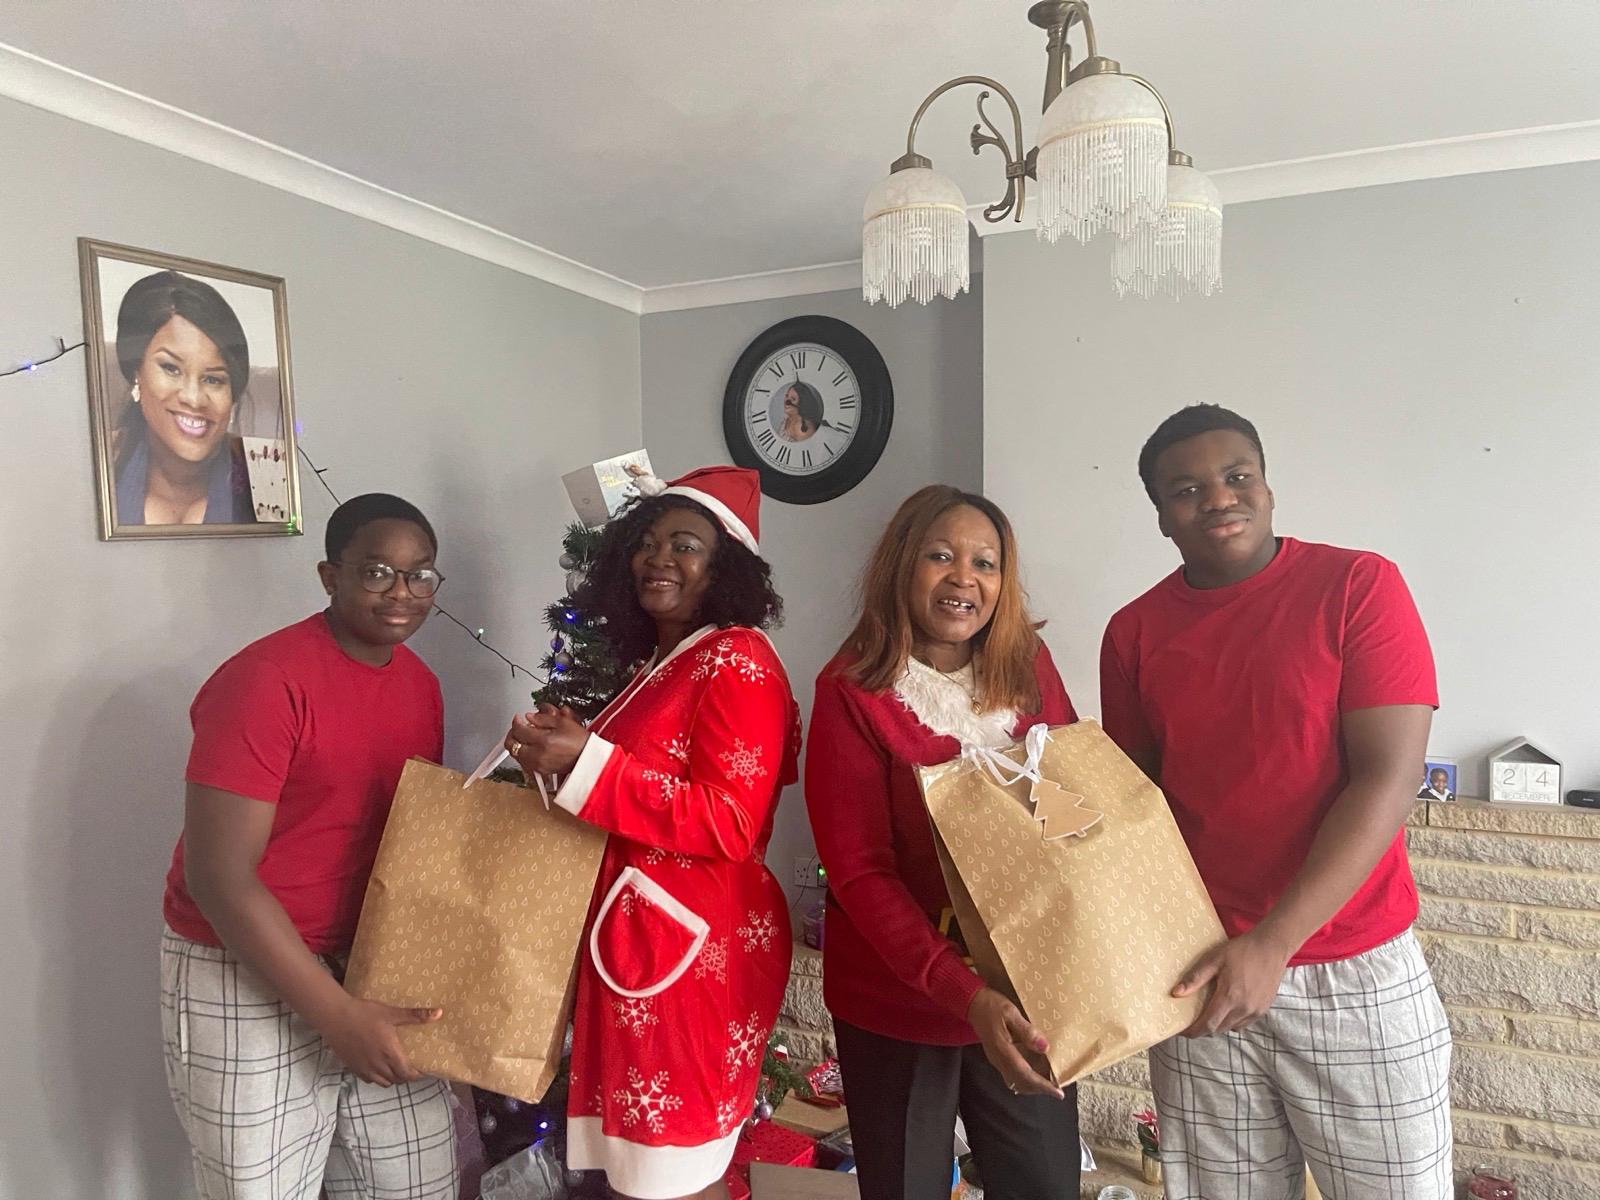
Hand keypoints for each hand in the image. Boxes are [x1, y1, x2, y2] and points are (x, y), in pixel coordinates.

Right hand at [320, 996, 441, 1085]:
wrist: (334, 1017)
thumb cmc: (364, 1013)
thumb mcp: (392, 1013)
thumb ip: (416, 1015)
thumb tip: (439, 1013)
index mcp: (390, 1054)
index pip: (408, 1074)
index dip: (418, 1075)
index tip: (425, 1070)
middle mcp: (378, 1066)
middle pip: (397, 1080)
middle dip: (407, 1076)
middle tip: (413, 1067)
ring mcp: (364, 1069)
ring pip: (383, 1082)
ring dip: (393, 1078)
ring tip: (397, 1067)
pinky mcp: (353, 1068)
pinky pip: (369, 1079)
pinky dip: (378, 1077)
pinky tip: (379, 1066)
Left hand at [506, 705, 587, 777]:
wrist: (587, 758)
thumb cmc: (580, 741)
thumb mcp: (563, 722)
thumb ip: (542, 718)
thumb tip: (529, 717)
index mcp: (543, 741)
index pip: (519, 730)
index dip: (516, 722)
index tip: (518, 718)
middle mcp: (537, 755)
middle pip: (511, 745)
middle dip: (511, 734)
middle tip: (516, 728)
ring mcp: (537, 765)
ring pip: (515, 755)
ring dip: (516, 744)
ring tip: (523, 737)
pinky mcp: (540, 771)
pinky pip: (523, 762)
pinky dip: (522, 754)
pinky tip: (528, 748)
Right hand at [967, 987, 1062, 1098]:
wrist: (972, 1003)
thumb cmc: (992, 1005)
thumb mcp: (1011, 1012)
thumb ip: (1027, 1030)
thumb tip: (1045, 1048)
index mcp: (1003, 1050)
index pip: (1025, 1075)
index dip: (1042, 1086)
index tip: (1058, 1093)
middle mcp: (998, 1059)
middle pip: (1021, 1083)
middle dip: (1039, 1089)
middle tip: (1057, 1090)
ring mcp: (996, 1060)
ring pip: (1015, 1082)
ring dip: (1032, 1086)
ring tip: (1048, 1084)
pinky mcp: (996, 1057)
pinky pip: (1011, 1076)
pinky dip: (1024, 1080)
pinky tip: (1033, 1075)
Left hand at [1174, 927, 1292, 1036]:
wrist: (1271, 947)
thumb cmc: (1241, 950)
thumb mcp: (1214, 959)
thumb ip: (1195, 978)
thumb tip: (1176, 993)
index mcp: (1230, 997)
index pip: (1208, 1025)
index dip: (1193, 1031)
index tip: (1182, 1031)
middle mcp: (1244, 1008)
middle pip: (1218, 1029)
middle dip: (1203, 1028)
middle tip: (1192, 1020)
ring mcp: (1255, 1011)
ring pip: (1231, 1027)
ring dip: (1218, 1025)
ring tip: (1208, 1014)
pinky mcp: (1263, 1010)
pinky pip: (1243, 1023)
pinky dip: (1232, 1021)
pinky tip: (1227, 1009)